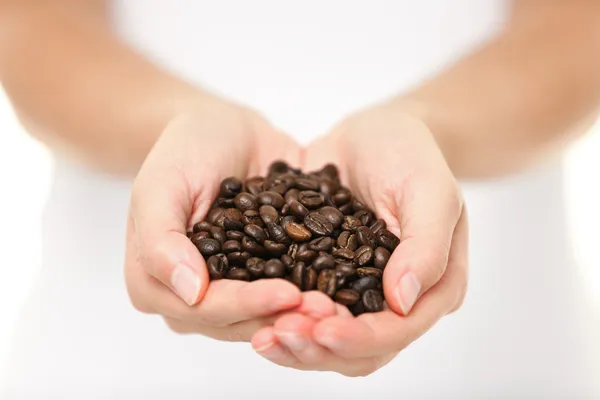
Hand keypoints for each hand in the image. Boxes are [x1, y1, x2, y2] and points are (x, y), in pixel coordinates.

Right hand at [124, 100, 320, 341]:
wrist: (224, 129)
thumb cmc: (184, 150)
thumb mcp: (161, 184)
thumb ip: (161, 239)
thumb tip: (190, 292)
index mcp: (155, 283)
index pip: (204, 308)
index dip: (246, 305)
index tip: (289, 294)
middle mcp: (194, 296)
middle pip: (239, 320)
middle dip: (283, 316)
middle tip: (327, 308)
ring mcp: (232, 287)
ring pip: (267, 314)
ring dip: (304, 313)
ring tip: (340, 304)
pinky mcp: (266, 273)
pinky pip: (289, 289)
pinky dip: (315, 291)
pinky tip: (344, 289)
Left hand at [251, 103, 468, 375]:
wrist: (375, 132)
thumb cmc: (411, 155)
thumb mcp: (430, 190)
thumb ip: (425, 246)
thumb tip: (402, 302)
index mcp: (433, 288)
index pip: (398, 331)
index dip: (361, 338)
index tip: (323, 329)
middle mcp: (395, 301)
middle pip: (360, 351)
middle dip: (318, 348)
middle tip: (276, 335)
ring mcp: (358, 292)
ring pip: (327, 340)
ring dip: (294, 345)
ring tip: (261, 335)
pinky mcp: (324, 278)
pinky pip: (301, 310)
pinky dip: (278, 316)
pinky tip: (251, 312)